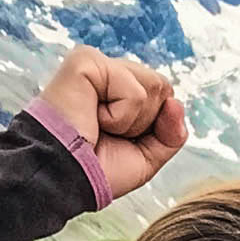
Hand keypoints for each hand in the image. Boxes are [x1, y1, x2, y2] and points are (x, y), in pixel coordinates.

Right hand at [39, 46, 186, 197]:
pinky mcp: (86, 61)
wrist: (63, 179)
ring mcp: (97, 65)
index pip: (164, 95)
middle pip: (163, 87)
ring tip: (98, 125)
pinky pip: (134, 89)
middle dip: (144, 123)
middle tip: (107, 134)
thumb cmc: (94, 169)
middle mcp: (108, 74)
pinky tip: (92, 118)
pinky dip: (120, 115)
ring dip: (131, 121)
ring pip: (154, 86)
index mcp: (118, 91)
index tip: (118, 140)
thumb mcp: (146, 158)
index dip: (153, 126)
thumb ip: (171, 134)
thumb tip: (177, 102)